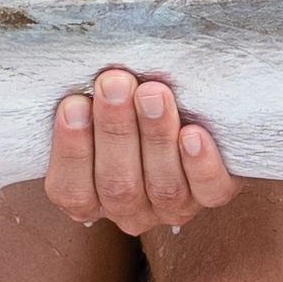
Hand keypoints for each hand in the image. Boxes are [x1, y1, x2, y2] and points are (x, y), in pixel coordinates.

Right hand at [44, 66, 233, 238]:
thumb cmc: (130, 104)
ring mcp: (171, 207)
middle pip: (117, 185)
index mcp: (90, 195)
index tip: (73, 103)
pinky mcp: (211, 195)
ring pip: (163, 186)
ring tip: (153, 93)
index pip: (71, 190)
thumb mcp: (101, 105)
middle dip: (114, 129)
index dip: (71, 150)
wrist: (192, 110)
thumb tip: (83, 73)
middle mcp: (128, 208)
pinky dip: (201, 165)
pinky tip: (194, 134)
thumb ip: (89, 98)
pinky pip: (210, 190)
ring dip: (155, 136)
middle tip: (115, 83)